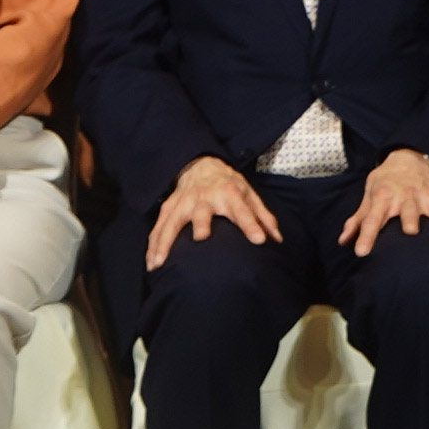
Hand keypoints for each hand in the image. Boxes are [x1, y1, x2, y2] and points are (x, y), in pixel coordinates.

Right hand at [147, 158, 280, 267]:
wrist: (201, 165)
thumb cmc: (229, 185)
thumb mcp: (249, 194)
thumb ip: (263, 217)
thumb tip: (278, 239)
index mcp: (229, 194)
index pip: (242, 210)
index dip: (251, 224)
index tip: (259, 239)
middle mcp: (204, 198)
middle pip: (202, 211)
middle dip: (201, 222)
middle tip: (201, 238)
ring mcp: (184, 202)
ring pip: (172, 222)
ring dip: (165, 241)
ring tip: (159, 262)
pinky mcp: (169, 208)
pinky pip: (159, 227)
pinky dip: (153, 245)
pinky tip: (151, 263)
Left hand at [352, 149, 428, 252]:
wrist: (407, 158)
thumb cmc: (384, 183)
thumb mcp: (368, 197)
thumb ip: (356, 221)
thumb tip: (343, 242)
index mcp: (383, 196)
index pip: (372, 218)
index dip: (365, 234)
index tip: (361, 251)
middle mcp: (406, 196)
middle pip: (408, 209)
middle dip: (410, 218)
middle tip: (411, 232)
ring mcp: (427, 195)